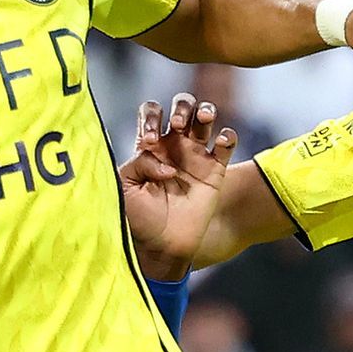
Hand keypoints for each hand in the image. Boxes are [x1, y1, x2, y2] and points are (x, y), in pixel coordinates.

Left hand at [118, 92, 237, 276]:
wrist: (163, 245)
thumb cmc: (139, 218)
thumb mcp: (125, 188)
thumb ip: (137, 164)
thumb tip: (162, 158)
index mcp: (150, 145)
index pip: (152, 112)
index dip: (152, 117)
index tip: (150, 141)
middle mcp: (174, 145)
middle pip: (182, 105)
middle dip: (182, 107)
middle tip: (177, 125)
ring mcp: (196, 156)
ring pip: (205, 118)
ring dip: (205, 111)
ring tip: (202, 120)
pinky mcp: (215, 170)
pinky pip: (226, 143)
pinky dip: (226, 136)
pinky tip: (219, 143)